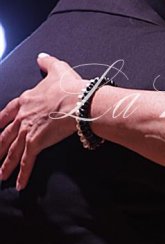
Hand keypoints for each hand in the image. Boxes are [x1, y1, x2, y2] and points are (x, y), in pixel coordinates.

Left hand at [0, 53, 86, 188]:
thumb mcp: (57, 69)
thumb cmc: (70, 87)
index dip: (0, 123)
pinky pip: (27, 162)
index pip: (7, 113)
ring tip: (0, 176)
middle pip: (5, 135)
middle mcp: (22, 116)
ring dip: (6, 165)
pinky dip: (23, 174)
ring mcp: (27, 130)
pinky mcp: (36, 143)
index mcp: (26, 101)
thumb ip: (47, 64)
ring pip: (12, 151)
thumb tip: (41, 57)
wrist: (78, 101)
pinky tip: (19, 185)